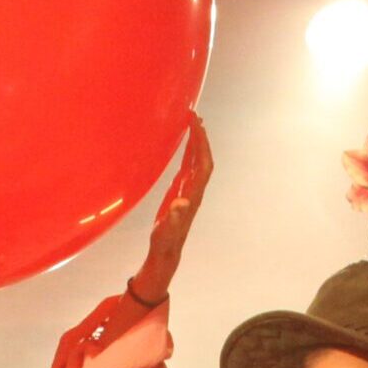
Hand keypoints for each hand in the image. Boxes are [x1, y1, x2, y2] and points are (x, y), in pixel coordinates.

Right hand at [130, 114, 212, 305]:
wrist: (165, 252)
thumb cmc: (165, 242)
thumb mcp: (166, 231)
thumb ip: (174, 218)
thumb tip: (181, 204)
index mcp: (193, 195)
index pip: (202, 163)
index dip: (201, 143)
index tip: (195, 124)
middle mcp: (194, 190)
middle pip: (202, 158)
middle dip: (200, 137)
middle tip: (194, 115)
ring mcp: (188, 190)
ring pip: (196, 161)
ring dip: (196, 142)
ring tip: (192, 122)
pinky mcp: (180, 192)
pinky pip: (187, 167)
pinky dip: (187, 152)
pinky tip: (184, 142)